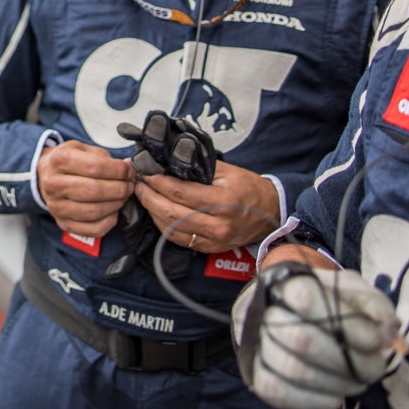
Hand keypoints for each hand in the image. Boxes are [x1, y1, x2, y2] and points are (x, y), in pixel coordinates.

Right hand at [37, 140, 135, 237]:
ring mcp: (56, 206)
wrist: (46, 176)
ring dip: (116, 204)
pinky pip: (93, 229)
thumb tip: (127, 169)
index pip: (95, 167)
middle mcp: (54, 184)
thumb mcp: (82, 149)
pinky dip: (109, 221)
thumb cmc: (69, 162)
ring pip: (94, 211)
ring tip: (122, 197)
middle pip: (94, 191)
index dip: (118, 171)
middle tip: (129, 185)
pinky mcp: (63, 223)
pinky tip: (113, 211)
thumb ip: (104, 157)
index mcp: (59, 160)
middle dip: (119, 189)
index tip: (129, 171)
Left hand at [133, 160, 279, 253]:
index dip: (158, 183)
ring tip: (142, 195)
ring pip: (172, 229)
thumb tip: (166, 160)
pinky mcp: (210, 249)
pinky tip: (156, 212)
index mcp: (224, 202)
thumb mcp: (227, 171)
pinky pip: (179, 239)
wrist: (271, 212)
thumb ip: (197, 166)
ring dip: (152, 211)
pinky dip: (163, 225)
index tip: (145, 172)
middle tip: (137, 183)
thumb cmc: (248, 187)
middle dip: (149, 197)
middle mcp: (219, 224)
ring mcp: (214, 240)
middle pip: (172, 213)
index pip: (181, 193)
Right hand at [231, 261, 399, 408]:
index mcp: (288, 283)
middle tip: (374, 369)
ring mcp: (255, 344)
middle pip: (302, 340)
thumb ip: (374, 307)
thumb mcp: (354, 293)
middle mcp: (263, 311)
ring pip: (292, 370)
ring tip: (356, 382)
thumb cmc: (326, 302)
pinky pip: (278, 392)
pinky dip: (314, 400)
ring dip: (336, 383)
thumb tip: (388, 334)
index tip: (375, 341)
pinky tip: (335, 396)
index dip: (347, 324)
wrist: (285, 312)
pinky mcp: (254, 373)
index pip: (307, 298)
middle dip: (349, 362)